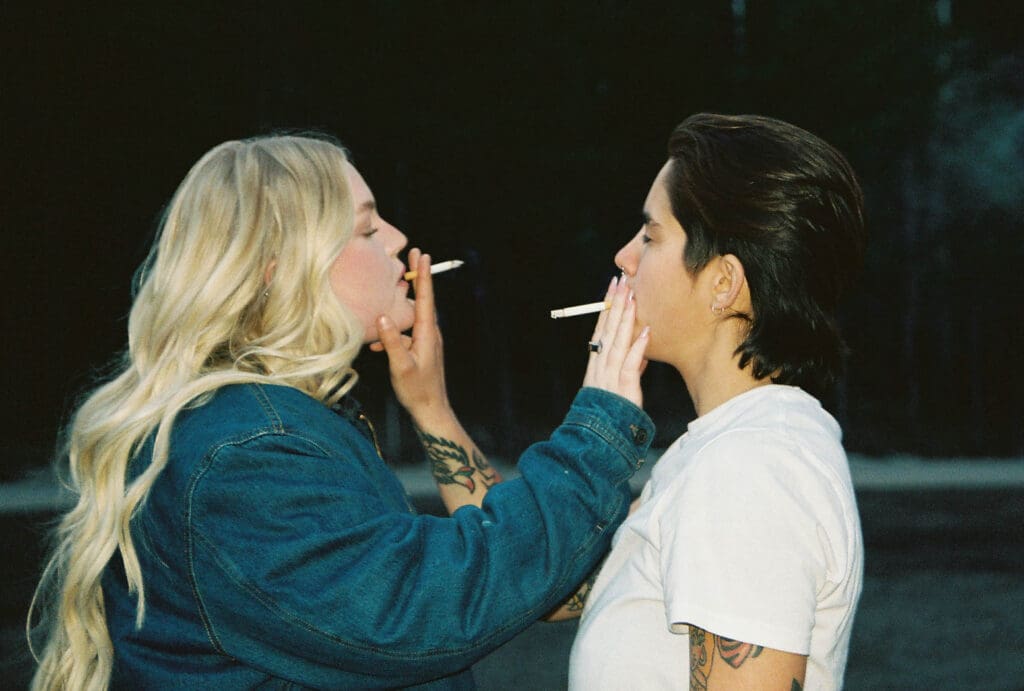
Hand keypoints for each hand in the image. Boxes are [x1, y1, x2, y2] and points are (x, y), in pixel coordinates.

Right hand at [374, 249, 454, 427]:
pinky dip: (393, 335)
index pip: (426, 298)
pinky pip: (406, 335)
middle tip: (413, 255)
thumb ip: (392, 342)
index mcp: (427, 334)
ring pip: (412, 318)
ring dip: (400, 309)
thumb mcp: (401, 367)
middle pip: (422, 300)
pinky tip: (376, 346)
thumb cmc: (417, 390)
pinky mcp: (421, 350)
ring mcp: (427, 342)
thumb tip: (382, 317)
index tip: (422, 255)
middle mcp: (430, 334)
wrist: (431, 411)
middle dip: (417, 278)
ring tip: (387, 305)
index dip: (423, 276)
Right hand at [581, 276, 648, 407]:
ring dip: (624, 318)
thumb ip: (629, 366)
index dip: (607, 307)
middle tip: (621, 280)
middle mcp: (600, 365)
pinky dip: (637, 348)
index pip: (601, 328)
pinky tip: (645, 331)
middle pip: (607, 329)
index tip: (613, 287)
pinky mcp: (622, 389)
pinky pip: (629, 365)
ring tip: (632, 297)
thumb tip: (641, 350)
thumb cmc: (610, 410)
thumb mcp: (618, 384)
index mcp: (597, 362)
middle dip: (614, 304)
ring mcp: (609, 376)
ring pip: (616, 341)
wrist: (599, 435)